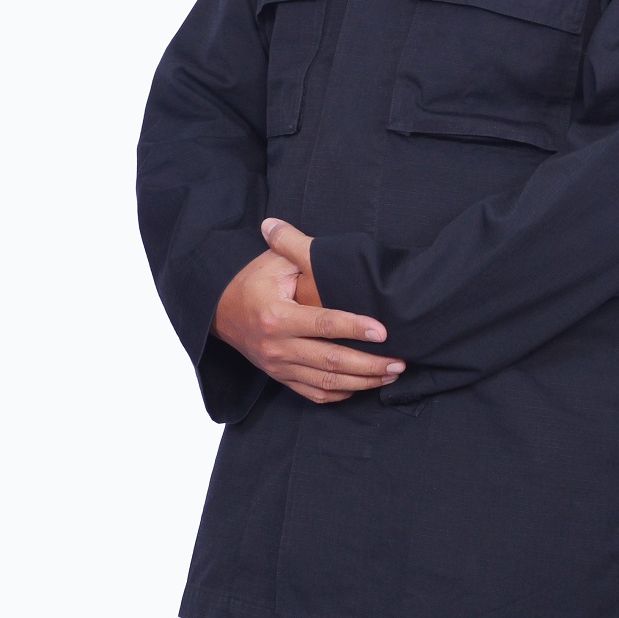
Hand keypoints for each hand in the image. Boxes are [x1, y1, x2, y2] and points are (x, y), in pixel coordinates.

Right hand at [211, 219, 403, 403]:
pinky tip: (362, 386)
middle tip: (398, 361)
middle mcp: (277, 347)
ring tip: (390, 375)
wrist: (219, 313)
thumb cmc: (252, 282)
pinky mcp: (280, 377)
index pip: (323, 324)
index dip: (354, 327)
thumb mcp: (271, 261)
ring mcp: (278, 366)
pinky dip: (340, 394)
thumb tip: (279, 223)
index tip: (382, 331)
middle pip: (330, 361)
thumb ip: (288, 245)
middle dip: (369, 364)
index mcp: (277, 316)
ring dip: (363, 382)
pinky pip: (313, 393)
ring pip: (327, 382)